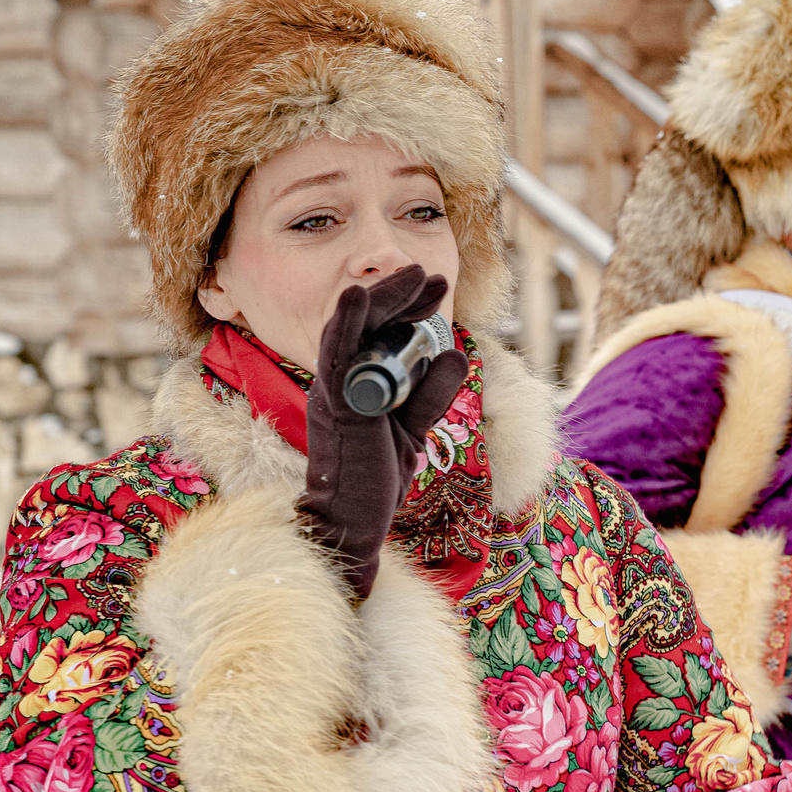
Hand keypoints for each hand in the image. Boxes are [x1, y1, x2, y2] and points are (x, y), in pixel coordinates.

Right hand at [301, 266, 465, 598]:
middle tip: (430, 273)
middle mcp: (342, 379)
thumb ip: (432, 393)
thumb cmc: (377, 474)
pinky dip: (346, 324)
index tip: (435, 289)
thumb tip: (455, 354)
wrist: (356, 518)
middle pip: (367, 323)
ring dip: (382, 299)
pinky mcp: (337, 406)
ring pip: (351, 329)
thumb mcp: (415, 427)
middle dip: (400, 294)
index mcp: (357, 382)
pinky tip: (358, 296)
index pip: (379, 331)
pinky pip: (336, 357)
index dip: (406, 306)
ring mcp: (336, 390)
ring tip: (411, 274)